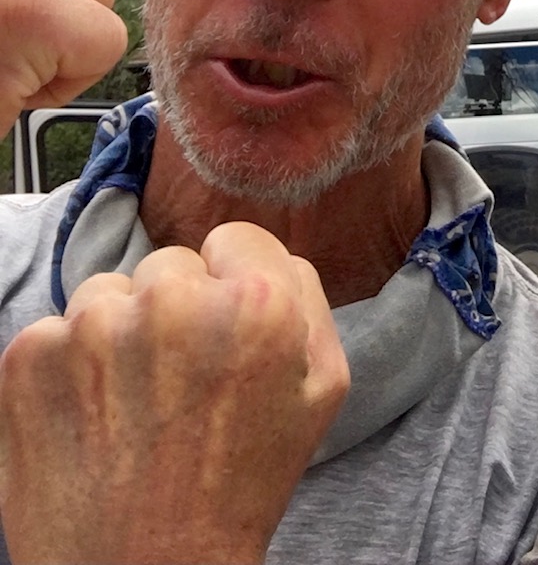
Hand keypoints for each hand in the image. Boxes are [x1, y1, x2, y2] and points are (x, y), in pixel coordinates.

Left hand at [0, 222, 349, 564]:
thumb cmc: (240, 484)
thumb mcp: (321, 389)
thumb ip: (304, 297)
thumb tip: (255, 254)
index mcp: (258, 302)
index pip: (234, 239)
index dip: (231, 288)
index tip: (223, 337)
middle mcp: (175, 300)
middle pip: (171, 266)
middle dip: (175, 312)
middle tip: (180, 384)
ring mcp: (95, 326)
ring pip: (110, 294)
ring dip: (118, 335)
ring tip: (133, 406)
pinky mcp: (31, 357)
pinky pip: (56, 332)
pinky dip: (67, 369)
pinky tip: (90, 419)